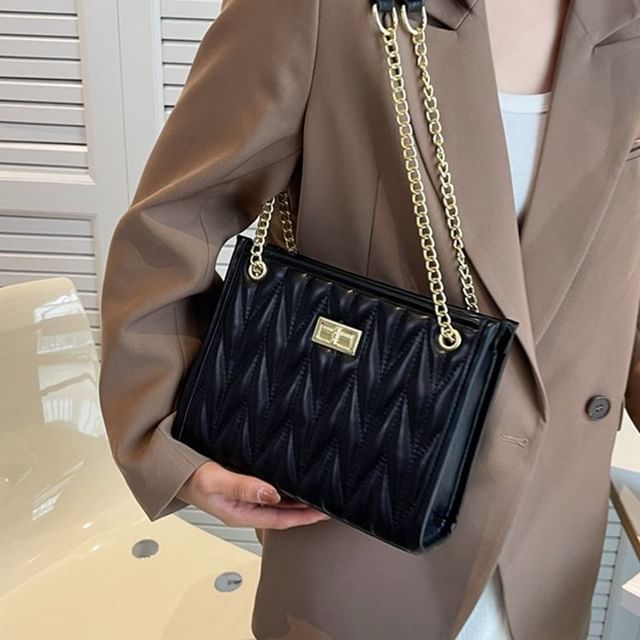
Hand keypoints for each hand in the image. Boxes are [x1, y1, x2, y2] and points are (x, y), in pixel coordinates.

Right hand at [176, 460, 330, 527]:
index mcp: (241, 514)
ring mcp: (246, 495)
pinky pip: (270, 485)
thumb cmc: (187, 477)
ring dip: (299, 495)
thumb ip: (242, 487)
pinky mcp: (244, 481)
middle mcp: (247, 506)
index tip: (325, 510)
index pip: (282, 519)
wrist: (170, 467)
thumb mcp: (214, 481)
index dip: (305, 516)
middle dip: (308, 508)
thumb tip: (271, 493)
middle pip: (285, 511)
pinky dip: (286, 483)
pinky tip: (296, 476)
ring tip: (320, 488)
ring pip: (280, 499)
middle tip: (331, 498)